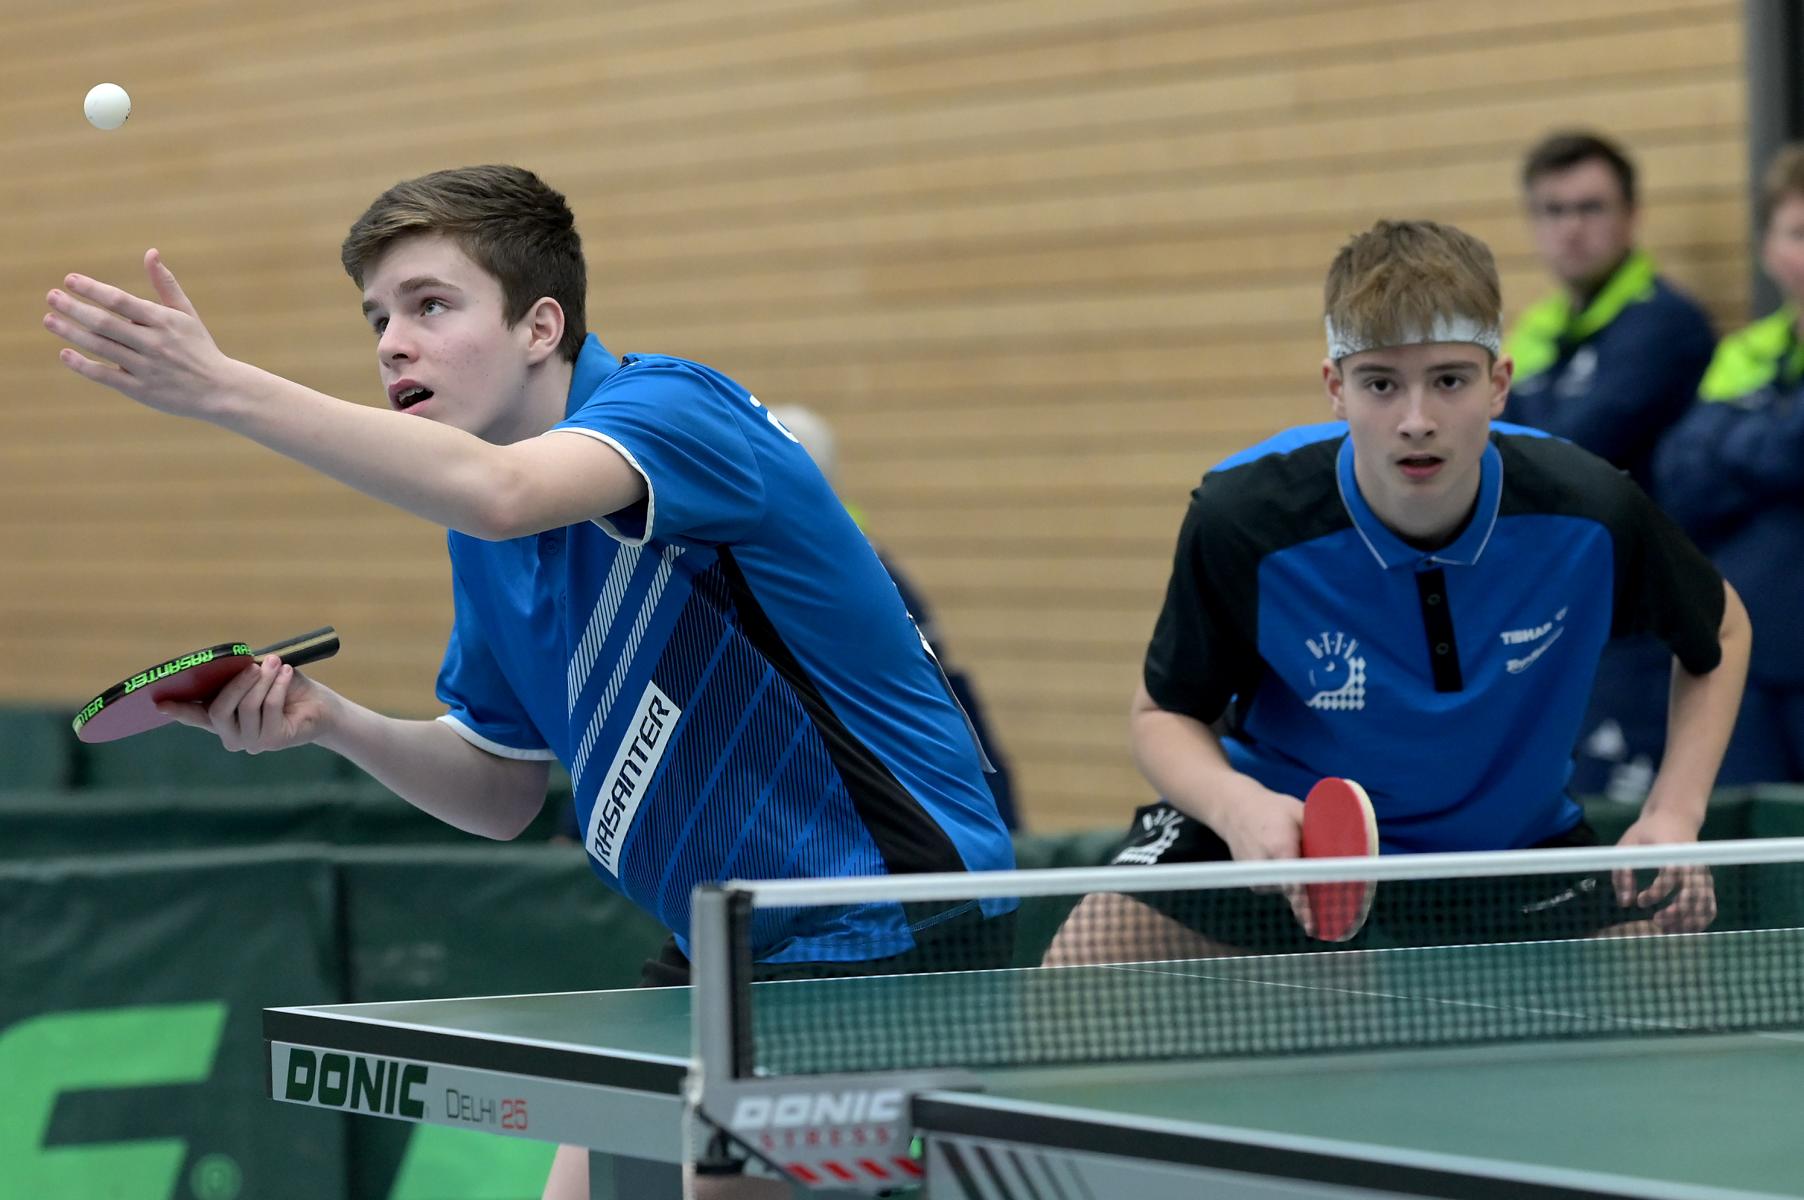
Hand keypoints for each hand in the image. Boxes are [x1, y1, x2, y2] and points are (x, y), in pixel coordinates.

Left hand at [44, 250, 237, 417]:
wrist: (220, 390)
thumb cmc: (199, 348)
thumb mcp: (187, 314)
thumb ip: (166, 285)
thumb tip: (151, 253)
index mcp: (164, 321)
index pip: (120, 301)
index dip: (93, 289)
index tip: (70, 280)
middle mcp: (153, 343)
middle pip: (105, 323)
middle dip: (74, 308)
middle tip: (51, 297)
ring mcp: (146, 368)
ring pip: (101, 347)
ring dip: (71, 333)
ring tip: (50, 320)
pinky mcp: (141, 390)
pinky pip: (105, 376)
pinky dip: (83, 365)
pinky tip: (65, 353)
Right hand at [156, 656, 334, 753]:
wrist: (319, 704)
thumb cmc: (285, 687)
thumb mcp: (258, 676)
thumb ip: (239, 674)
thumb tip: (227, 663)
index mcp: (223, 718)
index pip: (196, 716)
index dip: (178, 710)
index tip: (159, 703)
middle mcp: (231, 735)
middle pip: (219, 710)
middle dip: (237, 683)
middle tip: (255, 664)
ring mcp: (251, 742)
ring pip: (247, 707)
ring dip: (262, 681)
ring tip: (275, 664)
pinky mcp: (273, 741)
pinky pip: (269, 709)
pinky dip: (278, 686)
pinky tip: (287, 673)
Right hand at [1216, 784, 1312, 931]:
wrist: (1234, 810)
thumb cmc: (1271, 809)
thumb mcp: (1298, 812)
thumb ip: (1320, 832)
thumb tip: (1348, 851)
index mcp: (1278, 847)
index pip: (1292, 881)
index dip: (1304, 902)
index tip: (1311, 922)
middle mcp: (1263, 865)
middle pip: (1292, 891)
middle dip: (1309, 902)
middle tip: (1322, 918)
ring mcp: (1254, 876)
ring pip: (1286, 891)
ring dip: (1299, 885)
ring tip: (1293, 858)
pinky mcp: (1252, 882)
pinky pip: (1277, 888)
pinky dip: (1286, 881)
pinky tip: (1281, 860)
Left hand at [1614, 811, 1715, 932]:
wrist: (1674, 818)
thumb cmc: (1646, 833)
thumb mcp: (1627, 846)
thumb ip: (1622, 873)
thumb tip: (1625, 904)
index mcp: (1672, 850)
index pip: (1670, 875)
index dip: (1656, 892)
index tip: (1640, 900)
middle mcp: (1692, 862)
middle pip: (1693, 893)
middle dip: (1676, 912)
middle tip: (1656, 921)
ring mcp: (1702, 872)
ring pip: (1704, 902)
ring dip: (1688, 920)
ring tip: (1668, 929)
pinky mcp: (1705, 879)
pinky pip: (1710, 903)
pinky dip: (1702, 919)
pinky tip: (1686, 929)